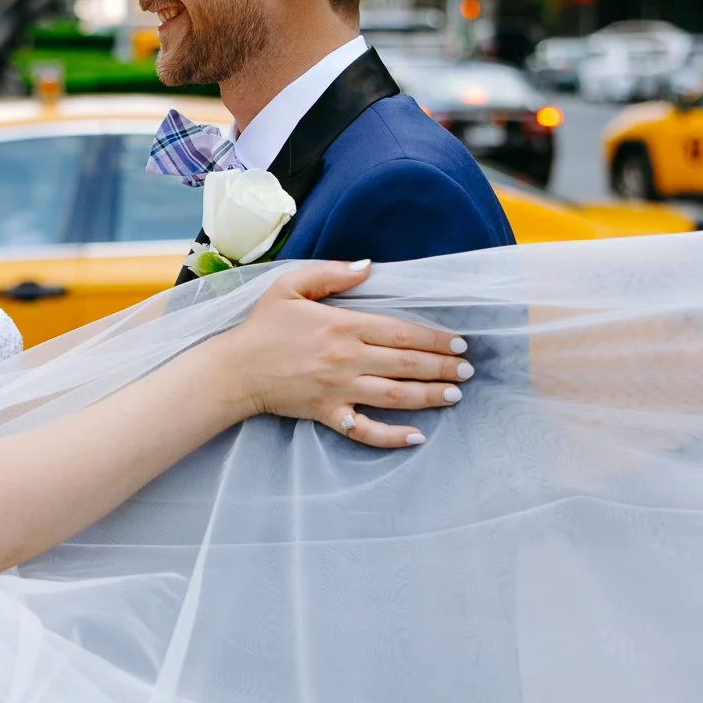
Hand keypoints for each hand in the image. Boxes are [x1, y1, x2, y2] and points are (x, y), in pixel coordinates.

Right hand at [210, 259, 471, 448]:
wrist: (234, 368)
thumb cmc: (262, 325)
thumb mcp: (291, 285)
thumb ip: (332, 272)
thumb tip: (368, 265)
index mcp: (343, 325)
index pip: (401, 332)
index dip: (434, 338)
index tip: (459, 342)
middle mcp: (347, 359)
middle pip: (406, 364)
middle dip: (442, 367)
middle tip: (467, 370)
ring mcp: (339, 389)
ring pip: (395, 395)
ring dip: (429, 396)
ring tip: (455, 394)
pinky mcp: (328, 413)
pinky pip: (366, 430)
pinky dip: (392, 436)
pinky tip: (417, 437)